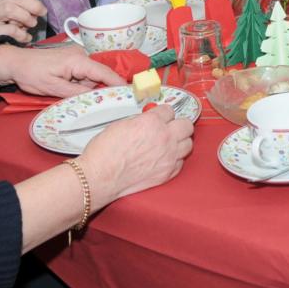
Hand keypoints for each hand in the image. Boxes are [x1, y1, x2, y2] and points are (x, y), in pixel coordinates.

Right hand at [0, 0, 45, 42]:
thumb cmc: (6, 30)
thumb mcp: (18, 15)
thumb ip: (27, 9)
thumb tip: (41, 10)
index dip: (34, 1)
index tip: (41, 11)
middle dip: (32, 6)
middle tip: (41, 15)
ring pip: (9, 8)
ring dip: (25, 17)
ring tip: (30, 26)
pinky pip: (9, 29)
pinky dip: (21, 34)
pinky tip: (26, 38)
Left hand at [0, 44, 124, 95]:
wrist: (14, 63)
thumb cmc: (32, 74)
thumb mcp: (54, 88)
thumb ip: (76, 94)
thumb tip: (96, 98)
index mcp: (78, 61)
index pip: (104, 73)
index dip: (118, 83)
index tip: (131, 92)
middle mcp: (81, 56)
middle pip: (98, 76)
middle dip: (94, 90)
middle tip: (86, 103)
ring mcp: (76, 57)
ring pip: (89, 77)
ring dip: (83, 88)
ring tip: (64, 93)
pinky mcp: (70, 61)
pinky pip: (82, 74)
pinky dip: (77, 84)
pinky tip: (64, 88)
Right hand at [79, 104, 194, 203]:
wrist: (99, 177)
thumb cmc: (104, 151)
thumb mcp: (122, 124)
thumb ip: (141, 120)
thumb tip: (148, 120)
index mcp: (152, 122)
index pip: (169, 110)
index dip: (163, 113)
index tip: (160, 117)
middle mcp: (165, 137)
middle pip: (186, 125)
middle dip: (178, 124)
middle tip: (170, 128)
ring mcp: (169, 156)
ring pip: (188, 143)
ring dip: (180, 142)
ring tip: (170, 144)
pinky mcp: (168, 173)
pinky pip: (181, 162)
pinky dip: (175, 159)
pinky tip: (164, 159)